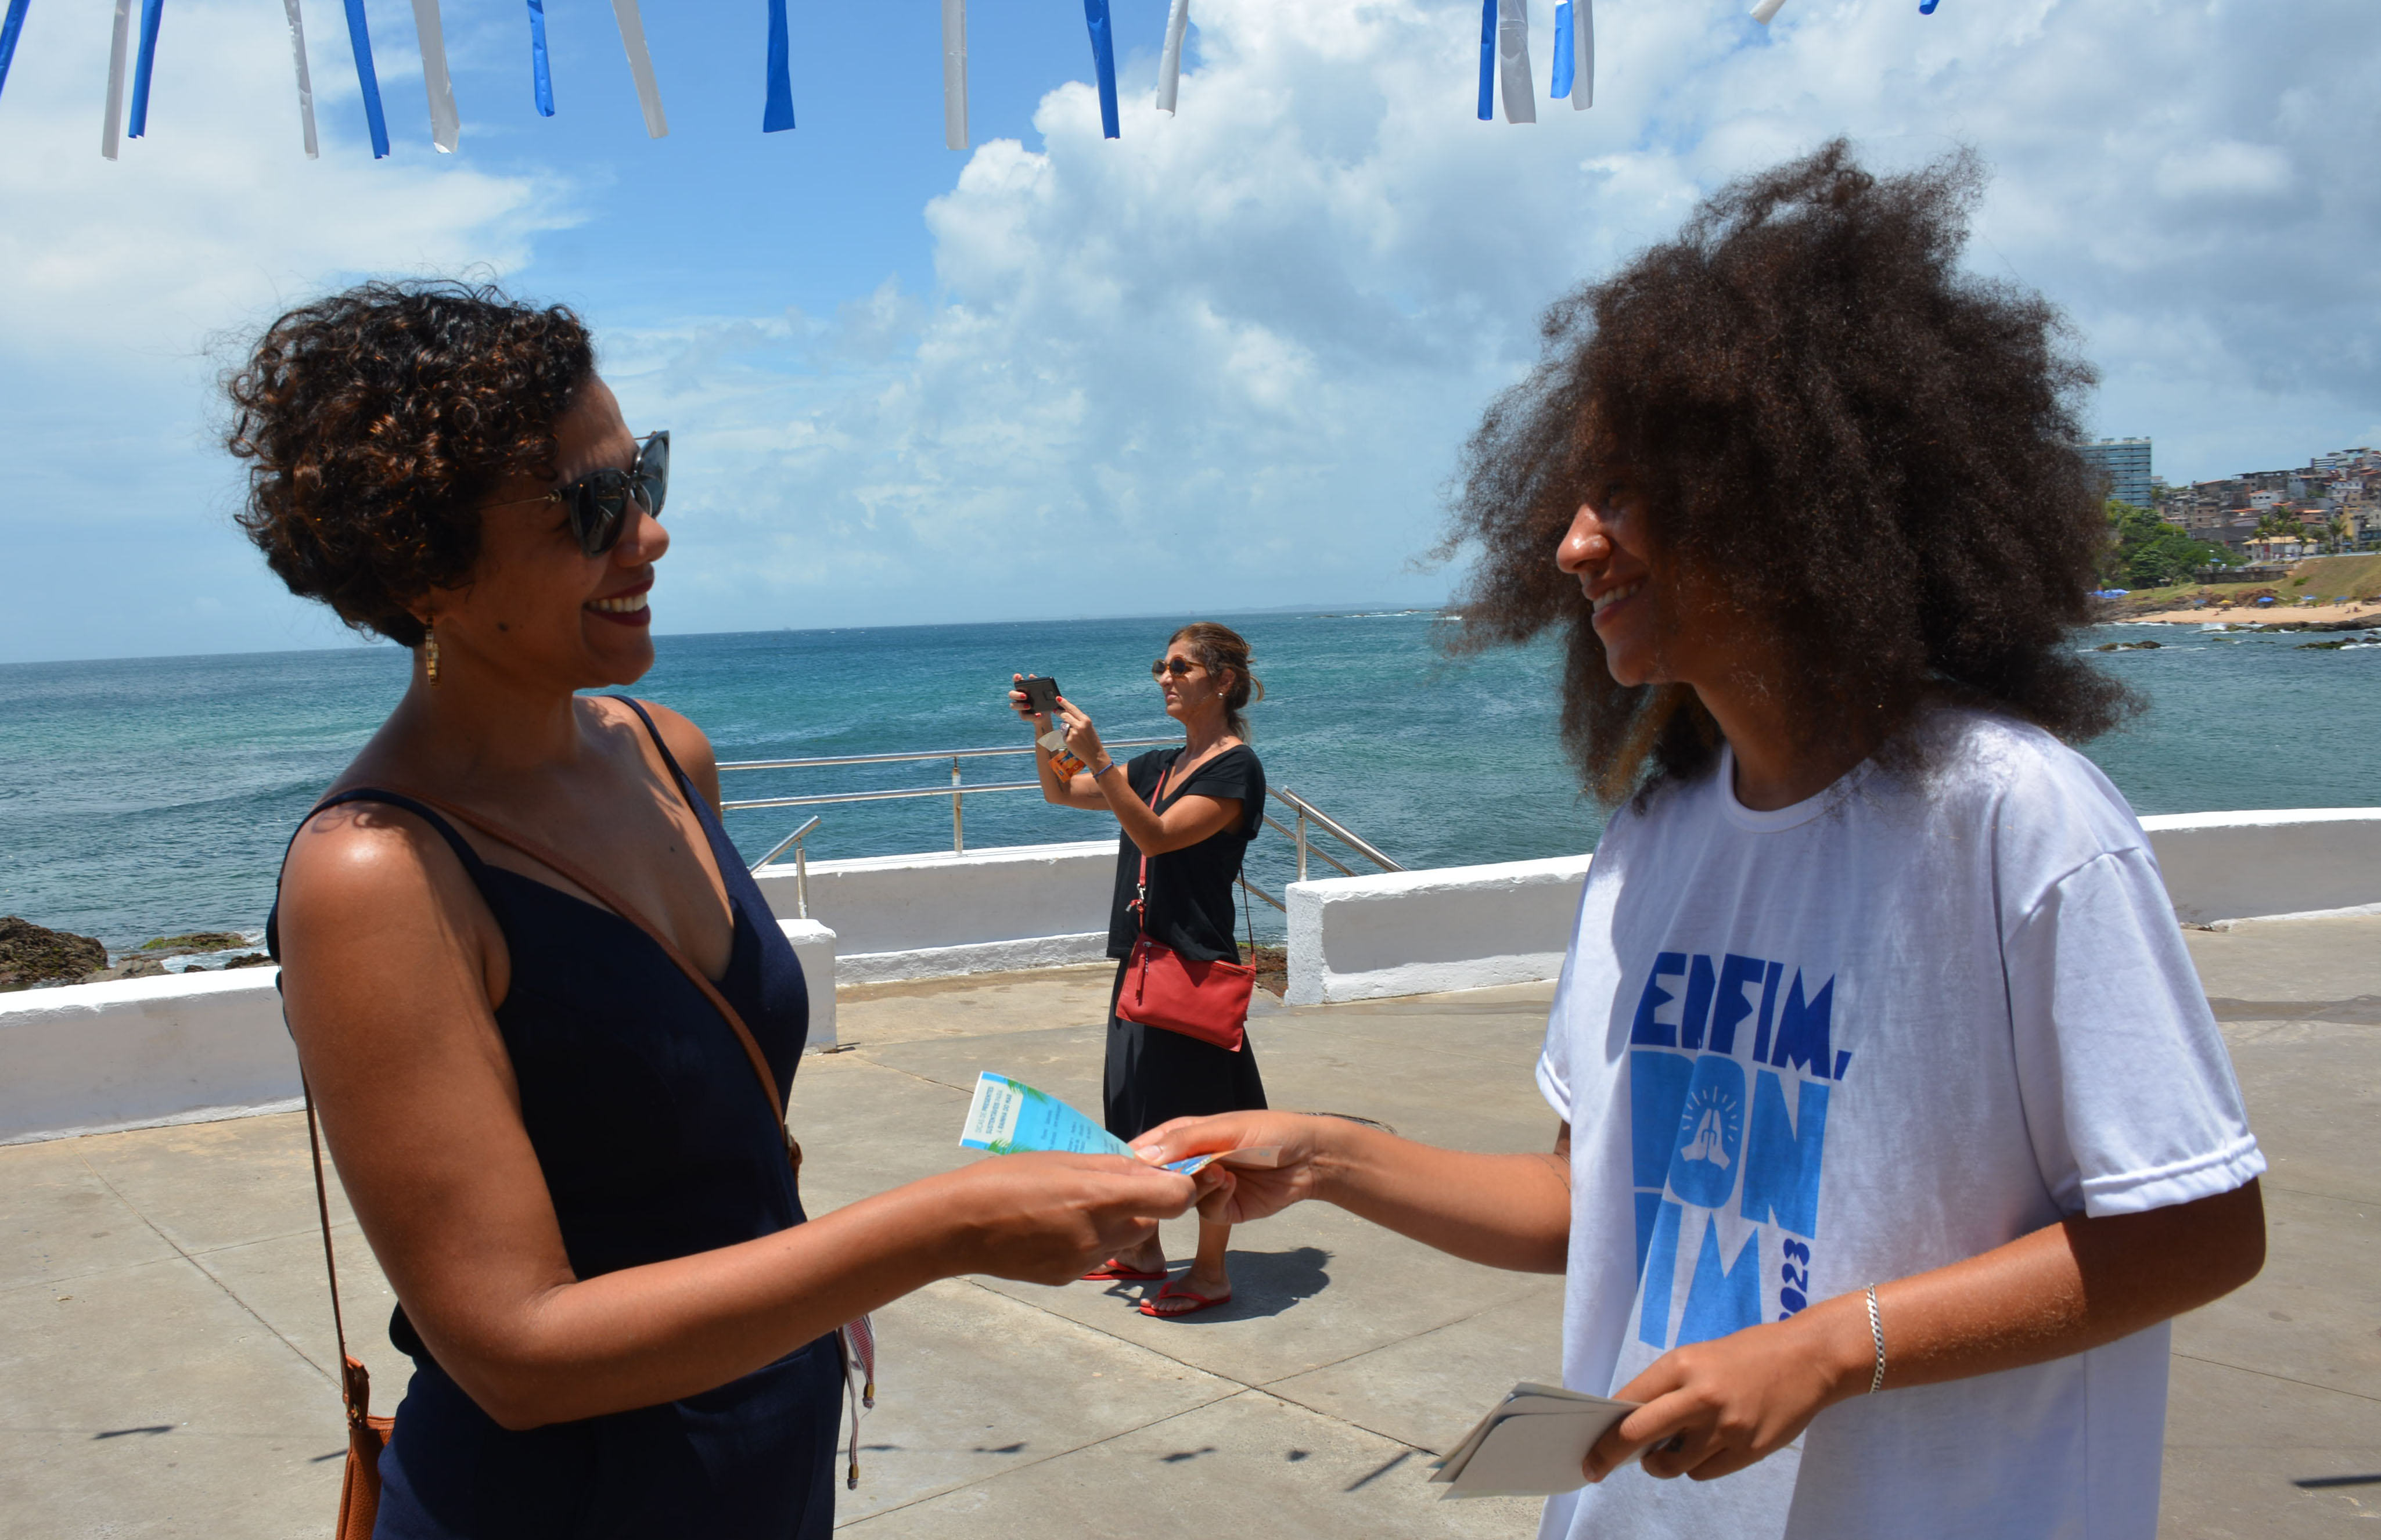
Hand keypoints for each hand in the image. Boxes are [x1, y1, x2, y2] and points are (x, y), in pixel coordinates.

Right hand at [938, 1152, 1214, 1285]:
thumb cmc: (1007, 1179)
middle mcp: (1099, 1235)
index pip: (1175, 1199)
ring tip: (1068, 1205)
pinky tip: (1053, 1227)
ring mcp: (1084, 1261)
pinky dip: (1087, 1239)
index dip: (1182, 1187)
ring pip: (1122, 1238)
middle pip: (1148, 1221)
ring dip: (1112, 1222)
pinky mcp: (1068, 1277)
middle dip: (1138, 1203)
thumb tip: (1153, 1169)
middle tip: (1102, 1185)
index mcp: (1099, 1198)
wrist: (957, 1226)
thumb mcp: (1063, 1159)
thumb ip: (1114, 1167)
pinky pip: (1095, 1254)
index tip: (1172, 1177)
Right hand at [1010, 673, 1050, 729]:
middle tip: (1025, 696)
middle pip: (1011, 694)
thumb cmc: (1043, 699)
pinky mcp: (1023, 715)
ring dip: (1020, 705)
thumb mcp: (1043, 691)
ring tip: (1030, 706)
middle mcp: (1018, 697)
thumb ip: (1037, 682)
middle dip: (1016, 694)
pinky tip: (1038, 714)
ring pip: (1013, 705)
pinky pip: (1023, 716)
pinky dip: (1031, 716)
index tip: (1019, 676)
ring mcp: (1019, 706)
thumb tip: (1030, 676)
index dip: (1015, 678)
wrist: (1046, 714)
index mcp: (1022, 689)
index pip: (1016, 681)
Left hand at [1054, 698, 1105, 769]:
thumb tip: (1066, 714)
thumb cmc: (1092, 740)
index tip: (1058, 698)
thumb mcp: (1088, 727)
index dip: (1064, 703)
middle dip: (1059, 712)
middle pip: (1065, 715)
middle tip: (1055, 710)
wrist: (1094, 755)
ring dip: (1066, 728)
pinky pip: (1064, 735)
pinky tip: (1074, 742)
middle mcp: (1079, 726)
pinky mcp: (1068, 740)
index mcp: (1086, 720)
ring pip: (1064, 726)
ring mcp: (1073, 733)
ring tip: (1076, 736)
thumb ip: (1078, 720)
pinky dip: (1066, 737)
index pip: (1072, 708)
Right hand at [1133, 1112, 1330, 1224]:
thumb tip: (1142, 1155)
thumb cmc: (1270, 1131)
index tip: (1124, 1169)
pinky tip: (1232, 1182)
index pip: (1149, 1148)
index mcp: (1187, 1136)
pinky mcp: (1224, 1210)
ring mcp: (1207, 1188)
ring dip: (1196, 1187)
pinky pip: (1207, 1210)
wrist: (1311, 1158)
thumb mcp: (1226, 1129)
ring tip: (1219, 1171)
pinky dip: (1216, 1198)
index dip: (1135, 1159)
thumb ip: (1185, 1142)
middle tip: (1173, 1177)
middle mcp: (1192, 1163)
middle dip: (1163, 1180)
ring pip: (1181, 1198)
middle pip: (1160, 1179)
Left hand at [1583, 1304, 1862, 1483]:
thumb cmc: (1747, 1355)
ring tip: (1670, 1449)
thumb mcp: (1699, 1358)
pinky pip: (1702, 1472)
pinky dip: (1696, 1466)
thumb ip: (1667, 1388)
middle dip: (1609, 1456)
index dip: (1603, 1431)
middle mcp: (1700, 1396)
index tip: (1589, 1450)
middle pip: (1637, 1435)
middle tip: (1595, 1469)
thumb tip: (1631, 1427)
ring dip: (1662, 1463)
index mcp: (1682, 1365)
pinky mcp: (1748, 1450)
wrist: (1809, 1358)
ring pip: (1671, 1464)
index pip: (1628, 1403)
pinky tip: (1708, 1447)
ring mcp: (1725, 1426)